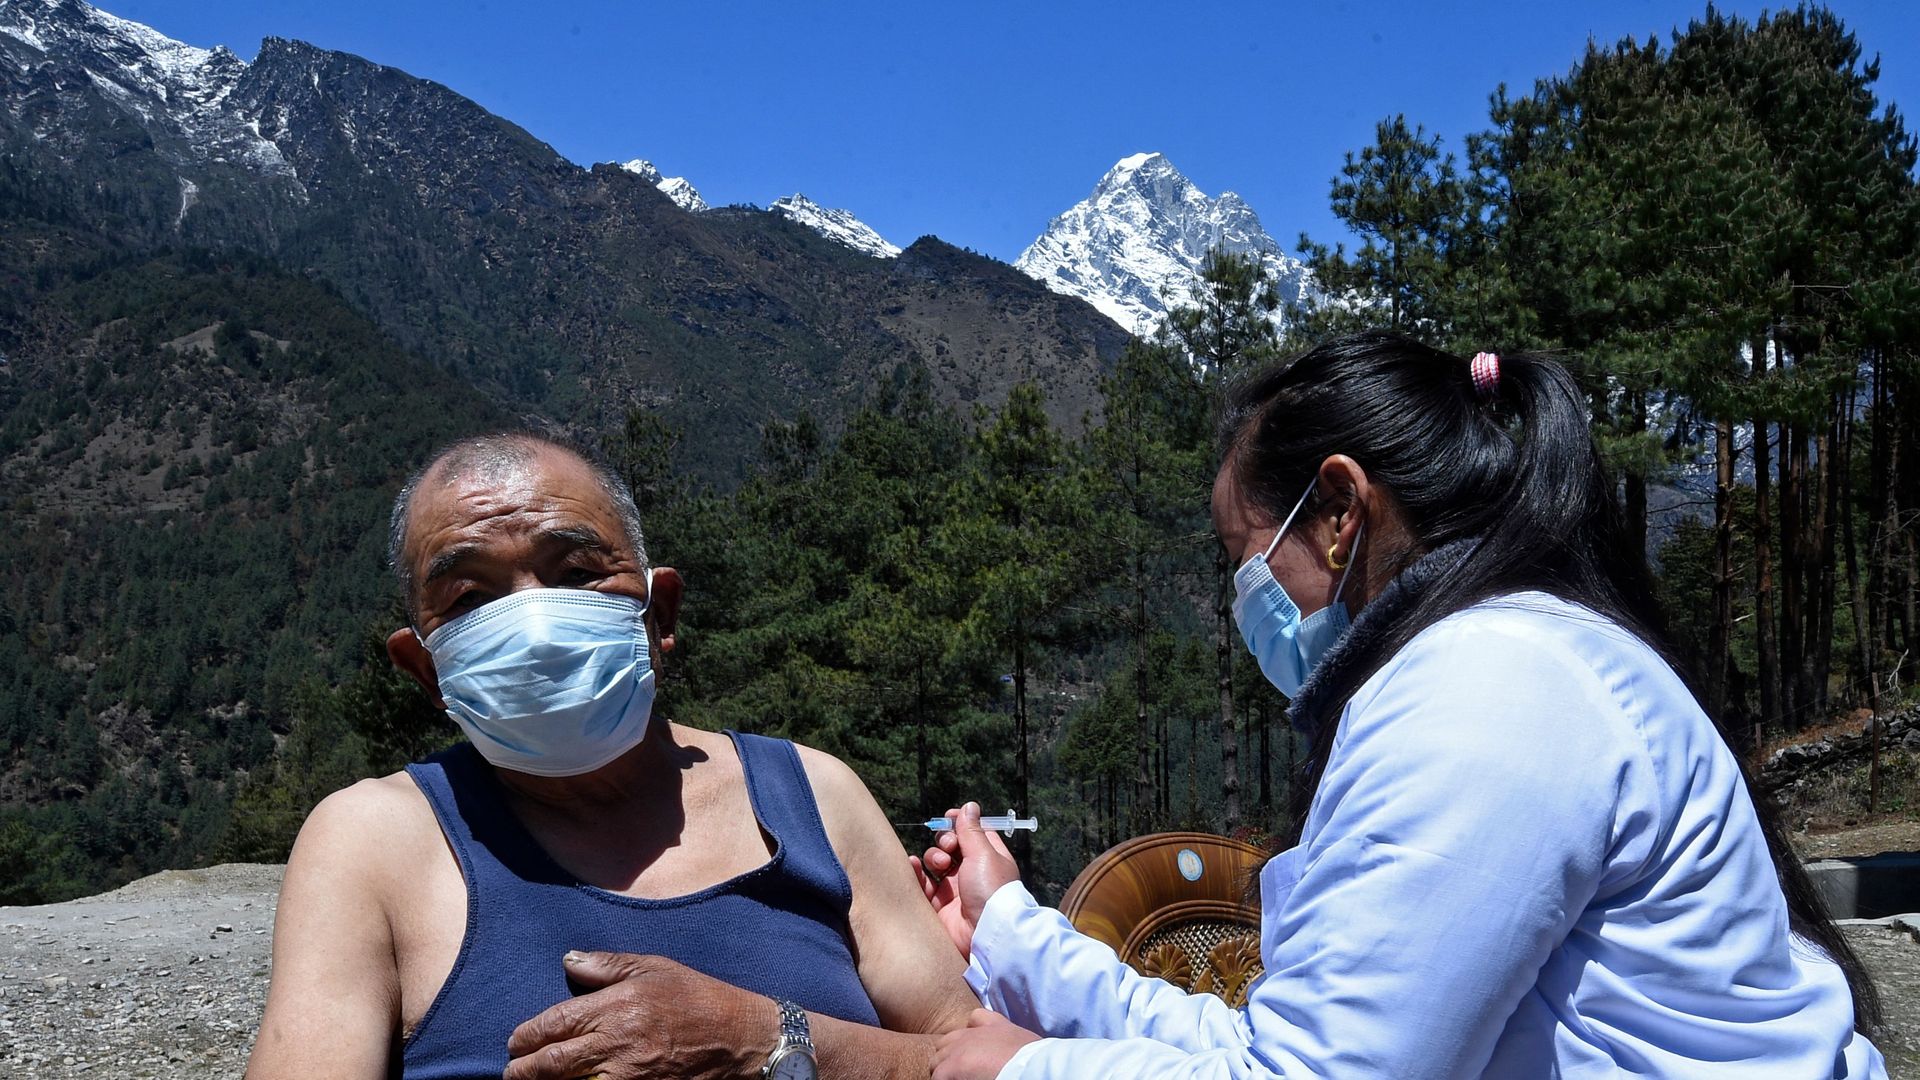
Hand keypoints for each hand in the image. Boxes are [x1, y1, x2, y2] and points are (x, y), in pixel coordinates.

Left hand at [503, 951, 775, 1079]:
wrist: (740, 1039)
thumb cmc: (698, 998)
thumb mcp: (655, 968)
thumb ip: (607, 966)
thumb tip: (568, 961)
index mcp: (618, 1008)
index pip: (555, 1024)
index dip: (527, 1036)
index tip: (515, 1042)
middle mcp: (617, 1046)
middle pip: (552, 1065)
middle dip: (524, 1070)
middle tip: (512, 1072)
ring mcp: (627, 1078)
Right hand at [909, 802, 1020, 957]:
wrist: (985, 934)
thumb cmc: (991, 890)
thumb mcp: (984, 854)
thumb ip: (971, 830)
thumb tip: (969, 806)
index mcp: (988, 858)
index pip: (972, 833)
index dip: (959, 824)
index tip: (949, 817)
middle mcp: (971, 871)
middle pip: (950, 846)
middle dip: (945, 840)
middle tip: (949, 847)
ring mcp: (953, 889)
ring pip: (934, 862)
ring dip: (933, 857)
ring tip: (941, 865)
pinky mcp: (938, 905)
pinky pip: (922, 884)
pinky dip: (916, 872)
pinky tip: (914, 865)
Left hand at [931, 1009, 1039, 1079]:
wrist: (1034, 1068)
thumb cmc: (1036, 1062)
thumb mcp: (1025, 1043)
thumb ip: (1010, 1043)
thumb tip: (1009, 1060)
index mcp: (995, 1026)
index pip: (974, 1019)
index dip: (970, 1035)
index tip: (975, 1053)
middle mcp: (973, 1034)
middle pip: (947, 1041)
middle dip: (951, 1057)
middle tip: (964, 1074)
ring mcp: (960, 1049)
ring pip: (936, 1061)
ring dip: (944, 1073)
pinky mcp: (952, 1067)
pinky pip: (936, 1078)